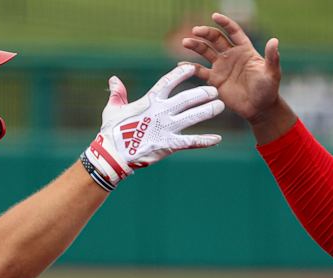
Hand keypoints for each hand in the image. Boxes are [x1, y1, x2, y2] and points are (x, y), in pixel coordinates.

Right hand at [83, 63, 223, 189]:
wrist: (114, 154)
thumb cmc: (112, 131)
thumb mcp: (113, 109)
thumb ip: (118, 93)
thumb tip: (114, 79)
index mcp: (150, 101)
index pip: (168, 82)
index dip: (181, 74)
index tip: (192, 67)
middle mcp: (161, 112)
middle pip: (187, 99)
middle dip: (202, 93)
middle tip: (215, 90)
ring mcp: (167, 128)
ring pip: (192, 117)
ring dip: (207, 111)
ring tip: (220, 106)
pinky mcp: (169, 144)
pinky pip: (191, 142)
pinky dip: (205, 141)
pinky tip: (218, 139)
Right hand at [181, 13, 282, 123]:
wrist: (259, 108)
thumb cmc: (268, 90)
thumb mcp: (272, 73)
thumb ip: (272, 57)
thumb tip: (274, 40)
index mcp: (244, 49)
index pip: (233, 31)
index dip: (224, 23)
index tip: (215, 16)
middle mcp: (231, 55)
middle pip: (216, 38)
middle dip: (205, 33)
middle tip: (195, 31)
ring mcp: (221, 67)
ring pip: (206, 51)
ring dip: (195, 45)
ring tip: (186, 42)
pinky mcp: (215, 80)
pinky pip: (200, 71)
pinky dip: (190, 68)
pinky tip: (181, 64)